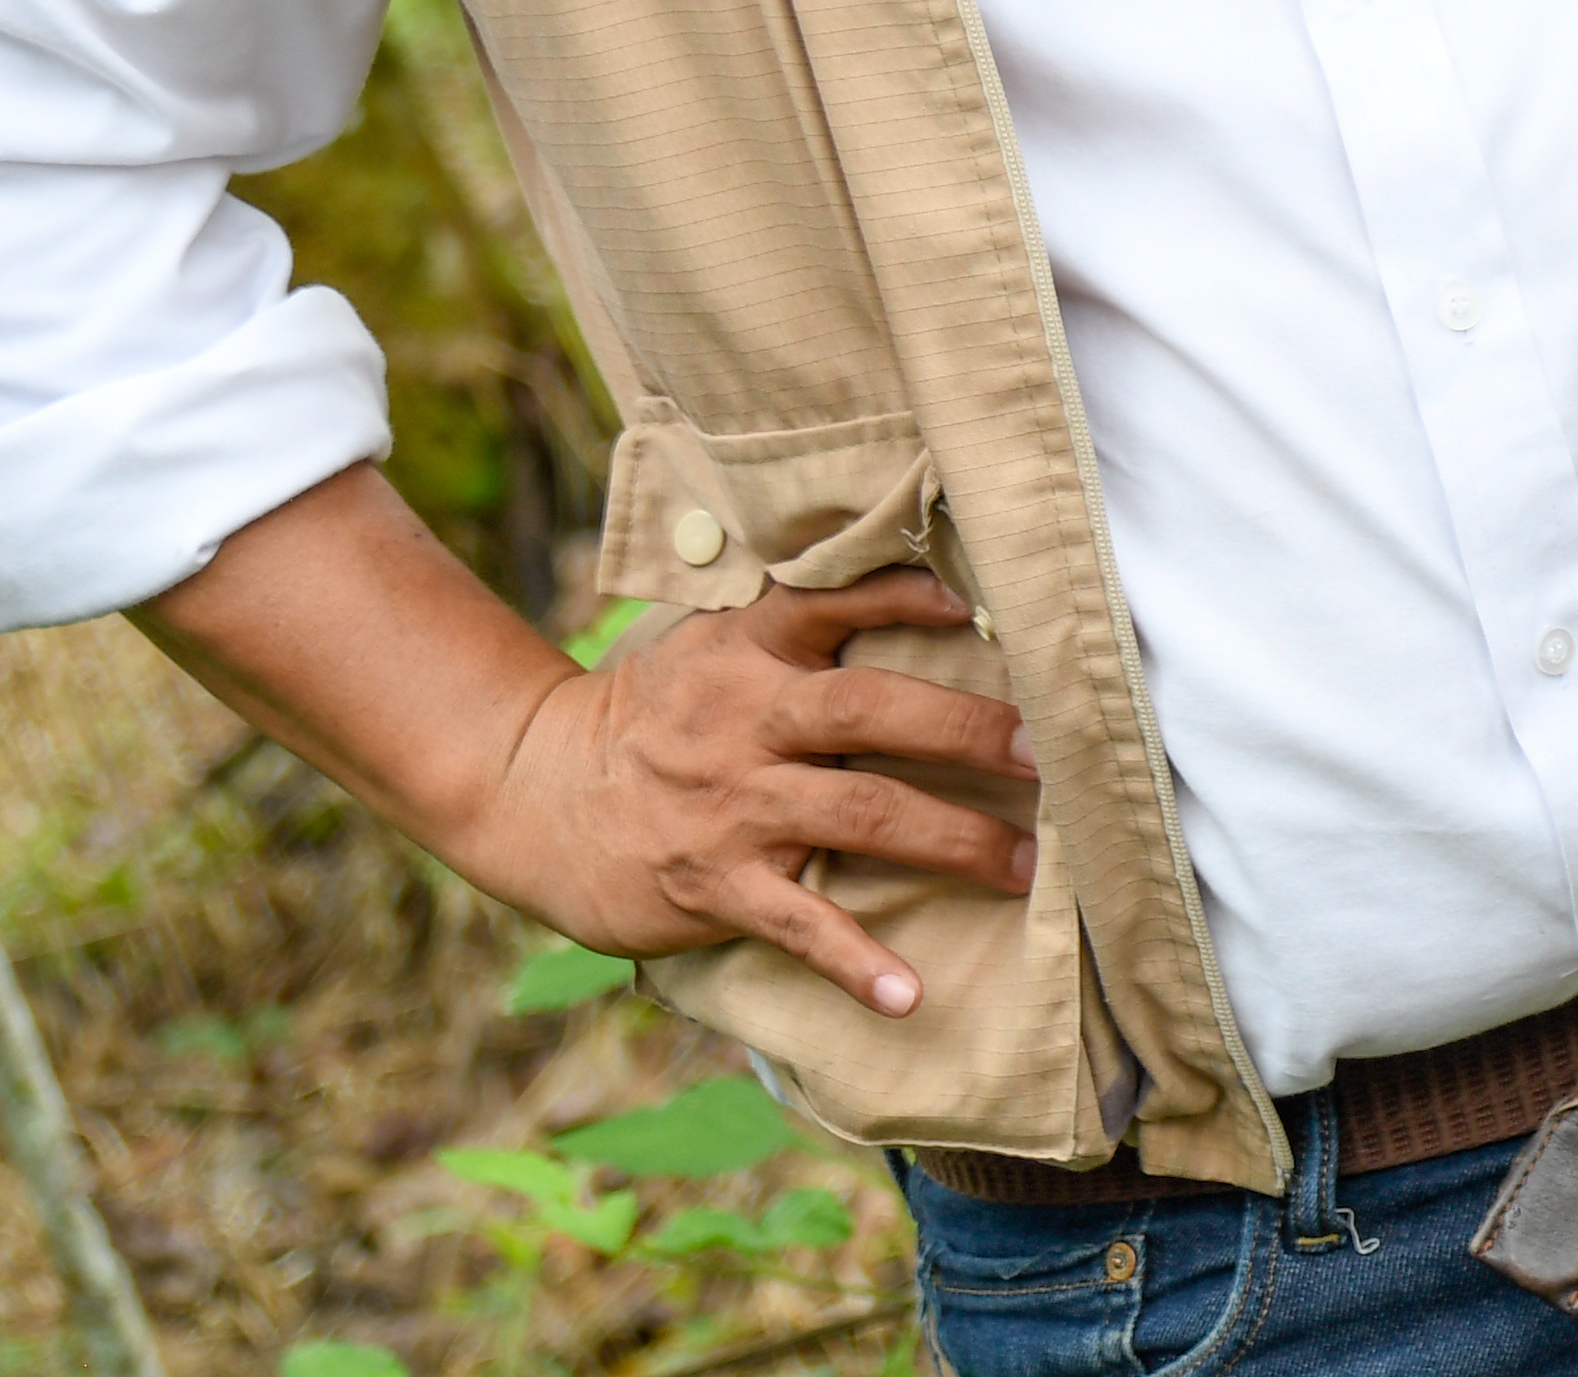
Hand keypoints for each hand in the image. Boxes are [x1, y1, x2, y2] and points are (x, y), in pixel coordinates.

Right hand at [466, 572, 1035, 1018]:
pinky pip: (798, 924)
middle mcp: (747, 720)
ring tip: (1026, 868)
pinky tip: (907, 993)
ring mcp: (733, 806)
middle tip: (1048, 754)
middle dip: (967, 729)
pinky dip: (855, 961)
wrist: (529, 791)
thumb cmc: (652, 711)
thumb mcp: (709, 642)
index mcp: (749, 650)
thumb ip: (798, 619)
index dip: (905, 598)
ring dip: (953, 842)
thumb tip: (927, 585)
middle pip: (872, 711)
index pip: (833, 603)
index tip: (977, 607)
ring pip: (862, 814)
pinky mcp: (712, 884)